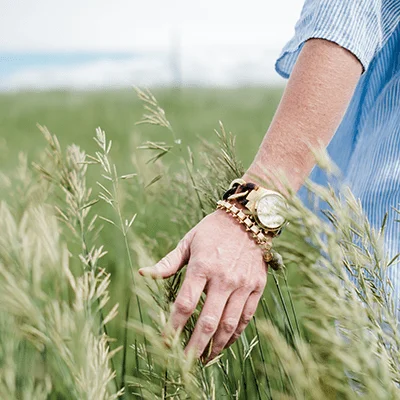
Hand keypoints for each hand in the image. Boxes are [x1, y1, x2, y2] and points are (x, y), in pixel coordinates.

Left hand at [139, 209, 267, 360]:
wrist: (248, 219)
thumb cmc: (212, 230)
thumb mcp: (188, 241)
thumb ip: (167, 262)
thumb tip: (143, 274)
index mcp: (202, 266)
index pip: (185, 304)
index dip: (173, 327)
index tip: (165, 342)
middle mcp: (224, 278)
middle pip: (207, 321)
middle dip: (194, 346)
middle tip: (184, 362)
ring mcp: (242, 284)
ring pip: (229, 324)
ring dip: (216, 346)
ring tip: (205, 359)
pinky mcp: (257, 287)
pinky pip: (246, 317)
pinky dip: (235, 334)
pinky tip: (225, 343)